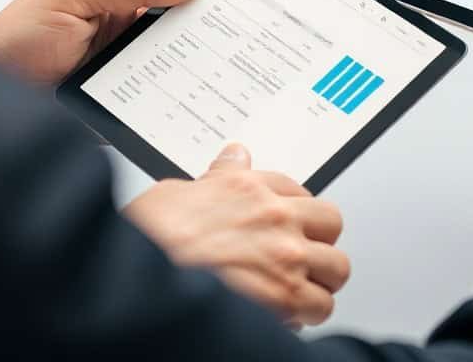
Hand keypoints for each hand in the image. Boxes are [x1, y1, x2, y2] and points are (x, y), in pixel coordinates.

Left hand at [0, 0, 205, 85]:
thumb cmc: (12, 41)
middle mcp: (122, 26)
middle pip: (179, 28)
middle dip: (206, 35)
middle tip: (237, 41)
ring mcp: (123, 65)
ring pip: (173, 65)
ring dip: (191, 70)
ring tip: (221, 75)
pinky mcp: (121, 100)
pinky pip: (156, 98)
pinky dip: (172, 100)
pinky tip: (189, 103)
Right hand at [125, 144, 349, 325]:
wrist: (136, 280)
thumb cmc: (151, 236)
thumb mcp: (179, 191)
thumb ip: (218, 176)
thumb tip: (234, 157)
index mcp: (249, 187)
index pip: (296, 188)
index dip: (292, 209)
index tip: (286, 221)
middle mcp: (274, 219)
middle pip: (330, 222)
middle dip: (318, 240)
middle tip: (302, 254)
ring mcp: (284, 258)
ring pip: (336, 267)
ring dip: (320, 279)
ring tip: (300, 288)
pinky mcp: (285, 299)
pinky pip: (320, 306)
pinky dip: (308, 314)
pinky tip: (288, 315)